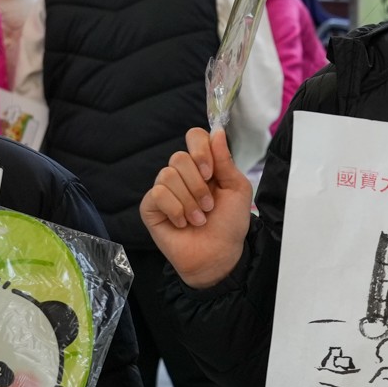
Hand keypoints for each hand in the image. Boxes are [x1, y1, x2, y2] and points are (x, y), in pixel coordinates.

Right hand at [139, 127, 253, 288]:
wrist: (219, 254)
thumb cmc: (229, 224)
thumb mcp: (236, 188)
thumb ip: (225, 160)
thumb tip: (217, 132)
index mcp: (203, 166)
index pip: (194, 137)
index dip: (201, 150)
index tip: (211, 172)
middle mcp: (181, 174)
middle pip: (179, 157)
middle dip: (198, 185)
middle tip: (209, 205)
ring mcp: (164, 190)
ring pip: (167, 175)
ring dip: (188, 200)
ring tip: (198, 218)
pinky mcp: (150, 207)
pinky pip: (157, 194)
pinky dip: (175, 210)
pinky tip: (182, 223)